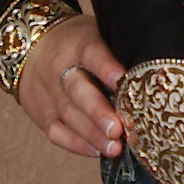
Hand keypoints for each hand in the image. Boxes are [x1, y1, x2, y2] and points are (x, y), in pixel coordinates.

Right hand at [16, 14, 127, 158]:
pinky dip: (77, 144)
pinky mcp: (42, 115)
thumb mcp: (94, 33)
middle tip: (118, 129)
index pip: (92, 53)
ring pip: (69, 116)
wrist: (33, 48)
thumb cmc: (77, 43)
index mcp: (78, 43)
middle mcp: (60, 69)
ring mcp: (49, 94)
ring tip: (114, 147)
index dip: (107, 67)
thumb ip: (115, 49)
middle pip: (79, 91)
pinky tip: (96, 151)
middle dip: (99, 112)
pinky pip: (57, 132)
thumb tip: (150, 68)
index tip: (123, 81)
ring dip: (93, 135)